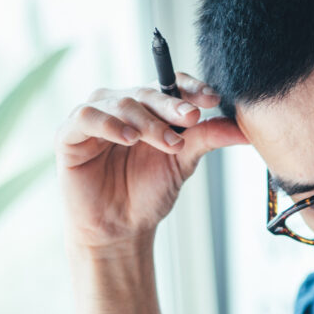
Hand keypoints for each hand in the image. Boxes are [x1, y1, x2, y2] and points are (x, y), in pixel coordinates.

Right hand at [55, 73, 247, 253]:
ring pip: (121, 102)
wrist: (121, 229)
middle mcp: (121, 105)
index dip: (190, 87)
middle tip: (191, 118)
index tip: (212, 98)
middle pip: (148, 92)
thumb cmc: (148, 193)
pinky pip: (87, 117)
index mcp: (148, 108)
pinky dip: (109, 124)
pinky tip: (128, 138)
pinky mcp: (69, 134)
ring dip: (147, 121)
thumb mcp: (183, 162)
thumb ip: (207, 138)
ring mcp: (94, 117)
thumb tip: (244, 128)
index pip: (169, 84)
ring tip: (166, 142)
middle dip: (172, 105)